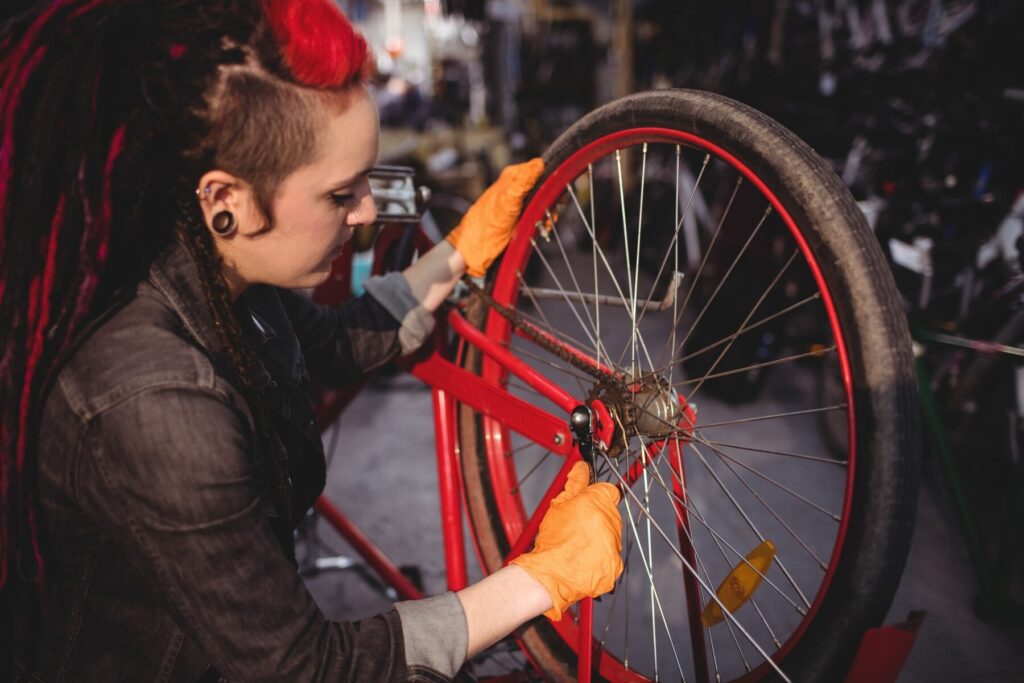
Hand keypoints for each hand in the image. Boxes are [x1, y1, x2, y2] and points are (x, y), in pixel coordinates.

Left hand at [445, 158, 543, 276]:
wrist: (475, 251)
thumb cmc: (486, 226)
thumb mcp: (507, 201)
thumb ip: (523, 182)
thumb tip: (539, 163)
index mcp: (513, 176)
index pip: (541, 168)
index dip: (551, 181)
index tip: (555, 197)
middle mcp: (516, 186)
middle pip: (545, 186)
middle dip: (551, 201)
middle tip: (547, 215)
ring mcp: (519, 201)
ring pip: (544, 201)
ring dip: (548, 214)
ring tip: (542, 226)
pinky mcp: (520, 215)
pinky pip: (539, 214)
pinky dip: (542, 222)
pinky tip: (539, 229)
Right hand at [509, 461, 622, 620]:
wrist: (551, 575)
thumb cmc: (552, 541)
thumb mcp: (558, 506)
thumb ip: (575, 484)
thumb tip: (581, 467)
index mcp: (598, 503)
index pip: (609, 491)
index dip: (596, 497)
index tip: (587, 503)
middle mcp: (611, 522)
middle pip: (610, 515)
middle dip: (597, 519)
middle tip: (576, 529)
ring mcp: (615, 544)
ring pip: (610, 537)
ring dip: (598, 540)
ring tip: (577, 547)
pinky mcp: (615, 565)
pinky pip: (610, 559)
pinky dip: (600, 560)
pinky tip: (582, 561)